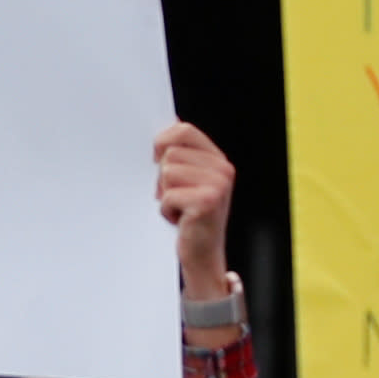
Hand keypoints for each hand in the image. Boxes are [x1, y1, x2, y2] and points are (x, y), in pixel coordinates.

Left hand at [156, 120, 236, 296]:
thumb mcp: (187, 181)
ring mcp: (218, 185)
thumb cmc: (189, 217)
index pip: (184, 130)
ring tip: (179, 208)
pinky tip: (180, 219)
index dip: (162, 141)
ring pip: (167, 172)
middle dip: (162, 177)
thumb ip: (180, 155)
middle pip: (171, 153)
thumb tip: (169, 123)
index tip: (156, 159)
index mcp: (217, 159)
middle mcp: (223, 169)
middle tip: (175, 196)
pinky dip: (166, 210)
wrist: (202, 254)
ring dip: (164, 194)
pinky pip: (167, 196)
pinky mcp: (207, 202)